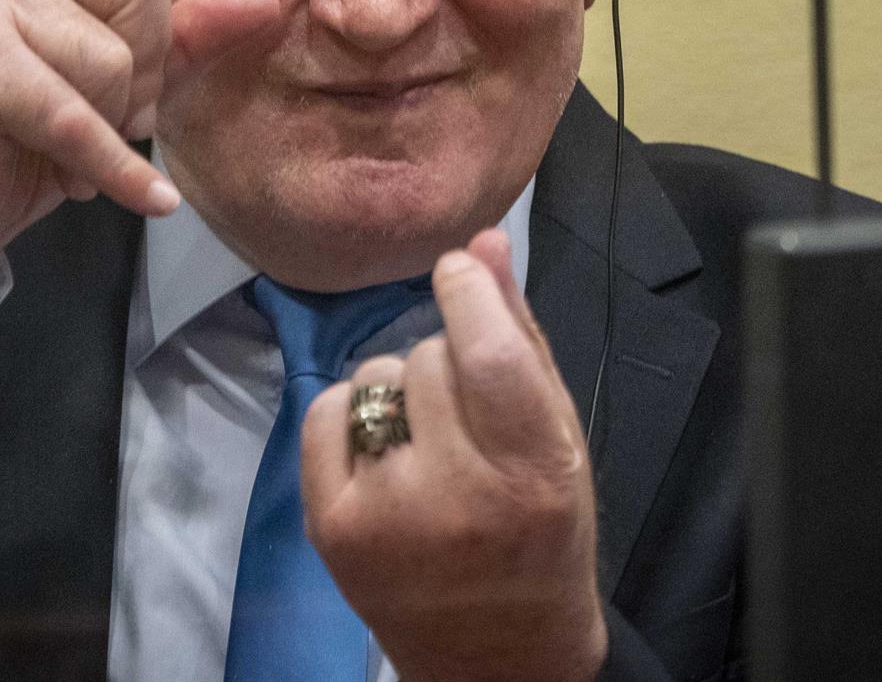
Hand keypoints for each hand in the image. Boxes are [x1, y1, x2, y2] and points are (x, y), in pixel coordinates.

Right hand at [0, 0, 280, 269]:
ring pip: (113, 57)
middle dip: (149, 66)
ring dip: (114, 126)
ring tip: (73, 148)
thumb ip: (188, 42)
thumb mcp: (126, 92)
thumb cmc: (27, 138)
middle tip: (113, 115)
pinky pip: (80, 116)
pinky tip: (148, 198)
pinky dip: (117, 170)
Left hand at [302, 230, 608, 681]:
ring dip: (397, 388)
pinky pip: (324, 413)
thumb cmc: (543, 535)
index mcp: (535, 473)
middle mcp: (459, 497)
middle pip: (426, 357)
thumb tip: (482, 242)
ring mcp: (386, 514)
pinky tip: (381, 452)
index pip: (486, 354)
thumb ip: (522, 338)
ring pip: (374, 378)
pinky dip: (348, 415)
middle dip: (443, 359)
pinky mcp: (331, 528)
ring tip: (428, 441)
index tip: (457, 271)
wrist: (498, 656)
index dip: (466, 292)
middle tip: (465, 411)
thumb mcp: (558, 439)